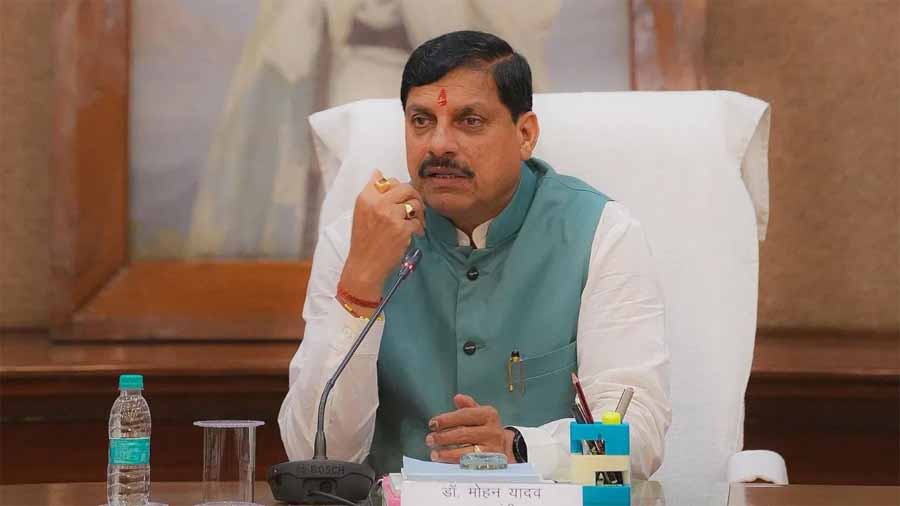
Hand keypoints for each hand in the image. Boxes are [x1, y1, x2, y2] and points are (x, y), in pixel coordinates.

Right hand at [339, 170, 425, 302]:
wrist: (365, 265)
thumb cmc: (364, 240)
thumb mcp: (361, 212)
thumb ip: (371, 193)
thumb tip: (378, 172)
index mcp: (366, 198)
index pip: (388, 180)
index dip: (397, 188)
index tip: (399, 198)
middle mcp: (378, 204)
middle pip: (405, 188)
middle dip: (413, 196)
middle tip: (414, 206)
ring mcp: (391, 216)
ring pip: (415, 203)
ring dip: (418, 212)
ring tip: (415, 221)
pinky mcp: (403, 229)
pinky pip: (417, 222)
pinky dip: (418, 228)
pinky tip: (414, 234)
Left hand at [425, 394, 515, 462]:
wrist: (504, 446)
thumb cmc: (486, 428)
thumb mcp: (479, 413)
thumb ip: (468, 406)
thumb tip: (457, 397)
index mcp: (488, 414)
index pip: (464, 415)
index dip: (446, 419)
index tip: (432, 423)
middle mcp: (492, 431)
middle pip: (463, 434)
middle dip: (443, 437)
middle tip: (429, 439)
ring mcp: (492, 448)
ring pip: (465, 451)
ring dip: (446, 453)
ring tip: (434, 453)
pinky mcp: (489, 463)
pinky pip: (468, 463)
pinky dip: (454, 462)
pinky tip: (444, 460)